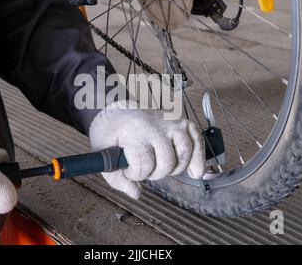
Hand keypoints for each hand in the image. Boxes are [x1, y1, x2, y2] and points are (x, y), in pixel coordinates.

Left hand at [89, 101, 204, 198]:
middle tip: (145, 169)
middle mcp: (155, 124)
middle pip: (167, 161)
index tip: (128, 171)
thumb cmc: (109, 130)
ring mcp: (170, 121)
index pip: (144, 164)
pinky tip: (195, 170)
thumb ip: (116, 178)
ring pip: (185, 152)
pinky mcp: (179, 120)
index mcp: (134, 131)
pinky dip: (199, 155)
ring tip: (163, 168)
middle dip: (156, 173)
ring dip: (175, 167)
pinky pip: (196, 138)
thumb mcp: (102, 152)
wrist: (115, 107)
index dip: (136, 175)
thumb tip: (136, 194)